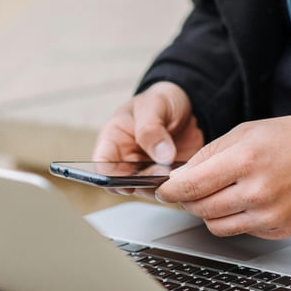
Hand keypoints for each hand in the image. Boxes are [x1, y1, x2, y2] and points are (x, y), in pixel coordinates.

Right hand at [92, 81, 203, 195]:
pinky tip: (183, 174)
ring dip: (159, 186)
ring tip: (173, 171)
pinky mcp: (166, 176)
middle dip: (140, 183)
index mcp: (114, 139)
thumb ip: (151, 128)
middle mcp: (126, 159)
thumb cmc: (161, 101)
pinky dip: (175, 186)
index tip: (125, 183)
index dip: (109, 177)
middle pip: (123, 182)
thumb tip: (161, 156)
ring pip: (146, 189)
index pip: (102, 163)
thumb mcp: (154, 105)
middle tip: (159, 173)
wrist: (188, 105)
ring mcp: (146, 170)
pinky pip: (167, 189)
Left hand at [155, 116, 290, 239]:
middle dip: (187, 200)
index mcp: (246, 160)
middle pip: (200, 208)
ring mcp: (269, 215)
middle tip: (188, 191)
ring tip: (217, 195)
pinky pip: (240, 231)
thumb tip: (179, 177)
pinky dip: (234, 219)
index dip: (170, 190)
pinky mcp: (278, 230)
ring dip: (208, 212)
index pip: (191, 185)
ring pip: (216, 226)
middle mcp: (257, 191)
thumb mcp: (246, 132)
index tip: (163, 190)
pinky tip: (244, 201)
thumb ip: (209, 155)